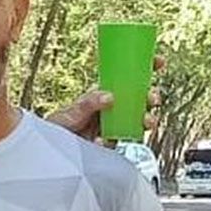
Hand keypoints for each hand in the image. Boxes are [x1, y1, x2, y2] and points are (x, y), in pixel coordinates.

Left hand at [48, 56, 164, 144]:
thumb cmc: (60, 125)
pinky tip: (104, 140)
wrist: (52, 148)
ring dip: (147, 119)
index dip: (146, 68)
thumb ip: (88, 103)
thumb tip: (109, 96)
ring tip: (145, 121)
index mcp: (104, 94)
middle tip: (152, 98)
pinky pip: (123, 141)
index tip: (159, 62)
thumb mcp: (72, 111)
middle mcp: (113, 108)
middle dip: (151, 97)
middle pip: (140, 99)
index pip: (128, 78)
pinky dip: (117, 140)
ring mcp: (114, 125)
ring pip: (139, 120)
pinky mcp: (113, 142)